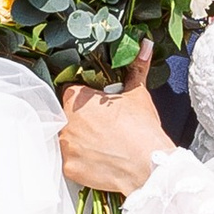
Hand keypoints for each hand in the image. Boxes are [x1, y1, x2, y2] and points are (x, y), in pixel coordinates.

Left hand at [58, 58, 169, 199]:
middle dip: (79, 122)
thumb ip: (136, 68)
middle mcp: (65, 120)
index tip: (95, 109)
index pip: (69, 94)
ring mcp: (64, 146)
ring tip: (100, 145)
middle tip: (100, 128)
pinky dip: (81, 163)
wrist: (148, 164)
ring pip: (65, 141)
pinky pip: (69, 163)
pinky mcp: (68, 167)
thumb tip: (145, 46)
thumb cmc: (141, 129)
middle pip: (64, 117)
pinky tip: (97, 160)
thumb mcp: (138, 94)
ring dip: (77, 142)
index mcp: (75, 98)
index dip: (84, 102)